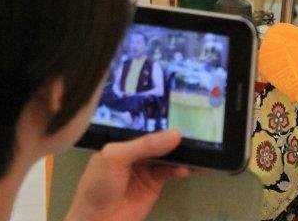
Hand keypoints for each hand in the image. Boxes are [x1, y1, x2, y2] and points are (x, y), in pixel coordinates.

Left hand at [66, 129, 191, 220]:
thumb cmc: (99, 185)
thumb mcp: (116, 157)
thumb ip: (145, 145)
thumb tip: (177, 134)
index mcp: (123, 142)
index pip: (146, 128)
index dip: (163, 121)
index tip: (183, 112)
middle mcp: (136, 153)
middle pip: (160, 141)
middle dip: (176, 136)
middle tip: (197, 128)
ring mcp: (147, 169)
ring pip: (168, 156)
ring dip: (182, 152)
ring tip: (198, 147)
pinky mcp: (155, 185)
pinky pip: (171, 172)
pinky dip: (181, 168)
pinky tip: (187, 168)